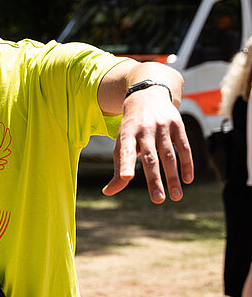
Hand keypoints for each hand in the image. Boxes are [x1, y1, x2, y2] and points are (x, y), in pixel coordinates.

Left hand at [103, 87, 193, 201]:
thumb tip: (108, 192)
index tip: (126, 178)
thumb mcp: (121, 143)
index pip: (126, 151)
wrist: (147, 96)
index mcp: (127, 134)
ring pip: (169, 155)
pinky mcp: (178, 126)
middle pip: (150, 158)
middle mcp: (144, 130)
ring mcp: (163, 127)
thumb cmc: (131, 127)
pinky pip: (184, 148)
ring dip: (173, 177)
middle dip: (154, 180)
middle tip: (158, 200)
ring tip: (175, 197)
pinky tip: (187, 180)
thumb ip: (118, 168)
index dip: (125, 164)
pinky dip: (187, 164)